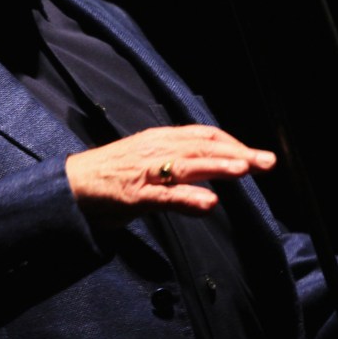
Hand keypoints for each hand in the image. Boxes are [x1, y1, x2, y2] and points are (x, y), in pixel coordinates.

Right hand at [65, 125, 275, 227]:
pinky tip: (208, 203)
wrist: (70, 186)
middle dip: (237, 152)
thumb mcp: (149, 168)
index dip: (231, 143)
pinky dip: (188, 198)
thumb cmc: (111, 177)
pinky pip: (165, 195)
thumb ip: (179, 175)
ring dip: (217, 166)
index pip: (203, 135)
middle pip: (202, 146)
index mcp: (160, 140)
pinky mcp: (135, 194)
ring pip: (187, 165)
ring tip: (244, 169)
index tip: (254, 156)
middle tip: (267, 162)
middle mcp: (156, 149)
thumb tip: (209, 189)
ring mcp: (146, 171)